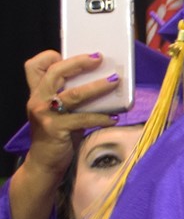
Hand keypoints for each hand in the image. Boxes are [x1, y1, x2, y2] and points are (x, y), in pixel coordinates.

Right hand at [12, 51, 118, 218]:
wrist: (45, 163)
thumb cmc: (58, 134)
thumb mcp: (60, 111)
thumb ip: (70, 95)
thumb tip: (103, 78)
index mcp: (37, 92)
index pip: (33, 66)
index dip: (50, 56)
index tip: (75, 54)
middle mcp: (37, 100)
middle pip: (55, 73)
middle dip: (78, 63)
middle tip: (99, 58)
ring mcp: (44, 114)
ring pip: (73, 94)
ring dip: (97, 87)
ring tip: (115, 82)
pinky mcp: (55, 129)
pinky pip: (82, 119)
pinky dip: (101, 117)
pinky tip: (114, 118)